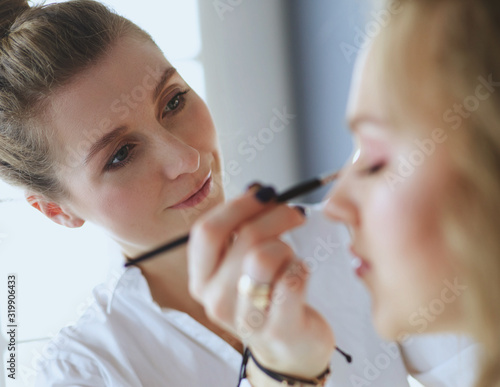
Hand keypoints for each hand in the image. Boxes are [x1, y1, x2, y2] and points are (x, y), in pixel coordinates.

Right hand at [188, 186, 334, 378]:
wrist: (286, 348)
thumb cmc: (265, 297)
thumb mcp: (241, 265)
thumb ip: (241, 230)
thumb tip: (258, 191)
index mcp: (201, 278)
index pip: (207, 231)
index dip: (238, 205)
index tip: (264, 193)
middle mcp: (215, 300)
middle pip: (243, 238)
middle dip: (276, 215)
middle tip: (294, 213)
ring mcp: (244, 318)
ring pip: (265, 257)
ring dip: (286, 247)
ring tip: (290, 255)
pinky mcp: (277, 329)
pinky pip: (292, 279)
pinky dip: (301, 268)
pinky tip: (299, 274)